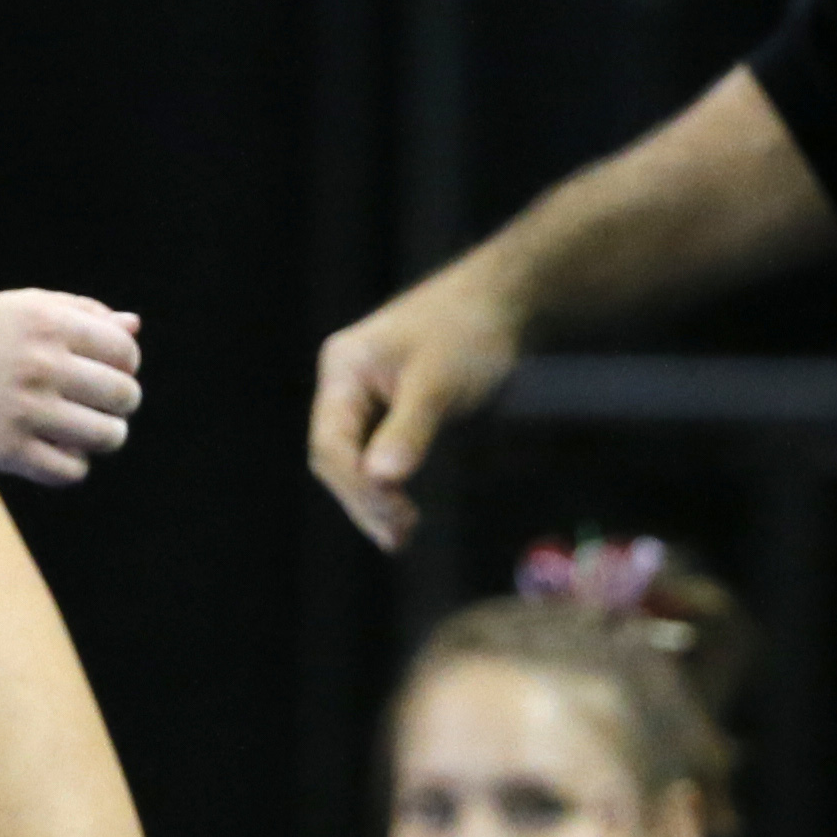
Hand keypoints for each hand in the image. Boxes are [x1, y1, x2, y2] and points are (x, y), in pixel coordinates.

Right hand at [0, 290, 143, 484]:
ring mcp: (23, 409)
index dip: (125, 366)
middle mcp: (41, 363)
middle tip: (99, 407)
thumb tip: (134, 328)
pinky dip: (74, 465)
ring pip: (107, 436)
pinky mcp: (5, 449)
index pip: (126, 352)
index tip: (106, 373)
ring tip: (85, 432)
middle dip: (120, 404)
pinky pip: (70, 470)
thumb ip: (82, 313)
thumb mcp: (25, 308)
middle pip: (124, 396)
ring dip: (105, 437)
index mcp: (50, 323)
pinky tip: (59, 452)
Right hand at [309, 272, 523, 549]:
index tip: (395, 513)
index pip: (330, 443)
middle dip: (364, 499)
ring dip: (374, 500)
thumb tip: (381, 480)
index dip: (356, 486)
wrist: (506, 299)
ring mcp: (367, 395)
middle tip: (399, 534)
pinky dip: (389, 486)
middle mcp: (347, 382)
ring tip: (400, 537)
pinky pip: (378, 455)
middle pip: (337, 457)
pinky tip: (404, 514)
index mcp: (344, 367)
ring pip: (355, 461)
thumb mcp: (439, 382)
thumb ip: (409, 429)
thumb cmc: (470, 330)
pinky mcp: (392, 408)